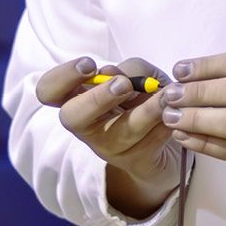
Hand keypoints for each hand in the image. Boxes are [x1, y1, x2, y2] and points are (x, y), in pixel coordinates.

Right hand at [36, 54, 180, 215]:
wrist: (163, 137)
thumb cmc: (142, 99)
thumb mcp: (136, 76)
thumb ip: (130, 70)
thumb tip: (117, 75)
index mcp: (78, 100)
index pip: (48, 91)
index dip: (63, 77)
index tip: (89, 64)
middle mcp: (87, 127)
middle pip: (72, 118)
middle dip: (97, 98)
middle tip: (122, 84)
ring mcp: (110, 148)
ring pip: (122, 131)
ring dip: (145, 110)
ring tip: (166, 95)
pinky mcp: (137, 161)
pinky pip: (150, 141)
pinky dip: (166, 122)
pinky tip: (176, 110)